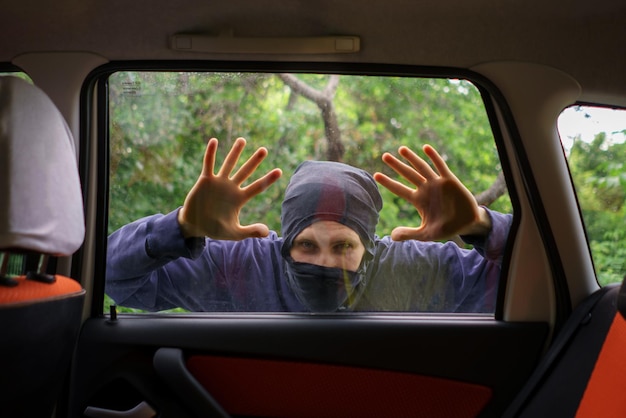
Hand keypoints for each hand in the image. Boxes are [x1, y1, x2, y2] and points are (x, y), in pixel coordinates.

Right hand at [178, 137, 281, 239]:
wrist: (195, 226)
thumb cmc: (215, 229)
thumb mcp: (234, 233)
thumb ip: (250, 231)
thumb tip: (266, 232)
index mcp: (240, 198)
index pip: (257, 187)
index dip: (268, 179)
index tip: (279, 171)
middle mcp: (231, 187)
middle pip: (246, 172)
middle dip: (254, 161)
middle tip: (264, 150)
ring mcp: (219, 182)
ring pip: (229, 164)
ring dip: (235, 152)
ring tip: (242, 140)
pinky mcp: (205, 180)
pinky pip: (209, 164)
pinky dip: (211, 153)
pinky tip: (214, 141)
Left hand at [373, 144, 490, 240]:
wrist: (467, 224)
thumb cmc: (446, 228)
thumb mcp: (426, 234)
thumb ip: (409, 234)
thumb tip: (391, 237)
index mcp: (418, 200)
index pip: (399, 189)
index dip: (388, 182)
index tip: (375, 175)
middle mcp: (425, 189)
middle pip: (408, 174)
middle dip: (396, 165)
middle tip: (384, 156)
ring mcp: (437, 183)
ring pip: (422, 167)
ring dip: (412, 158)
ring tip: (401, 149)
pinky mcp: (450, 180)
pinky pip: (440, 166)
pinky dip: (433, 157)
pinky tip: (425, 148)